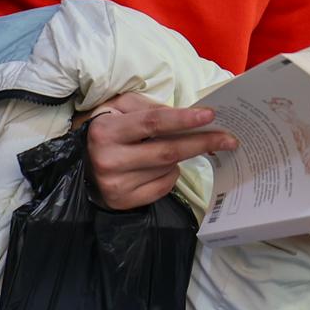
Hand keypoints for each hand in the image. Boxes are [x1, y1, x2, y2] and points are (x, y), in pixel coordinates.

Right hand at [85, 93, 237, 210]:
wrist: (80, 161)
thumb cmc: (106, 127)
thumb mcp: (120, 107)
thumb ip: (150, 108)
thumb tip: (187, 115)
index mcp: (106, 130)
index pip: (152, 123)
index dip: (183, 119)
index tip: (210, 116)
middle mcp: (109, 159)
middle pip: (167, 151)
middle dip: (201, 143)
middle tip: (228, 138)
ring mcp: (116, 184)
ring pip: (167, 169)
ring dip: (181, 157)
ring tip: (178, 147)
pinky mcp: (123, 202)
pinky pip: (162, 187)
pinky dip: (171, 174)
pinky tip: (163, 166)